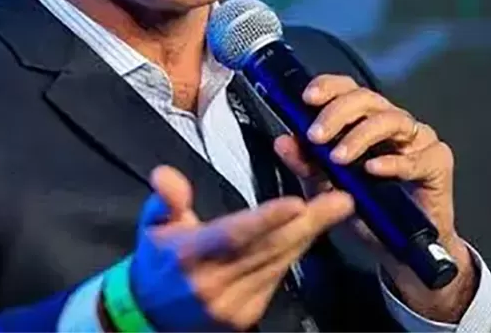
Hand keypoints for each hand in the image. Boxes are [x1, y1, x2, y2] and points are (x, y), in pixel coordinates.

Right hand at [116, 165, 352, 330]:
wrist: (149, 315)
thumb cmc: (157, 262)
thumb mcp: (152, 225)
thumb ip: (166, 199)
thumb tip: (165, 175)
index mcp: (190, 255)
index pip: (234, 235)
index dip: (267, 220)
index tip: (297, 203)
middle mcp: (214, 283)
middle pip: (269, 248)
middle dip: (309, 222)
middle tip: (341, 199)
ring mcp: (233, 303)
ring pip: (279, 262)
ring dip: (308, 234)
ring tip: (333, 207)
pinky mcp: (247, 315)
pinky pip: (276, 277)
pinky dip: (293, 252)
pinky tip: (308, 231)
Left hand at [272, 74, 476, 322]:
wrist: (399, 249)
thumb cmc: (367, 210)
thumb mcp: (325, 188)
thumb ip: (305, 163)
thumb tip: (283, 141)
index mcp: (365, 120)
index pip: (347, 89)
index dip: (328, 87)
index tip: (306, 98)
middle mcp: (392, 122)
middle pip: (367, 98)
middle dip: (337, 113)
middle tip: (316, 135)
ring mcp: (418, 139)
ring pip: (391, 119)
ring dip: (360, 135)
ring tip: (339, 157)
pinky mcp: (438, 162)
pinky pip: (417, 157)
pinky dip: (393, 162)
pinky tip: (373, 169)